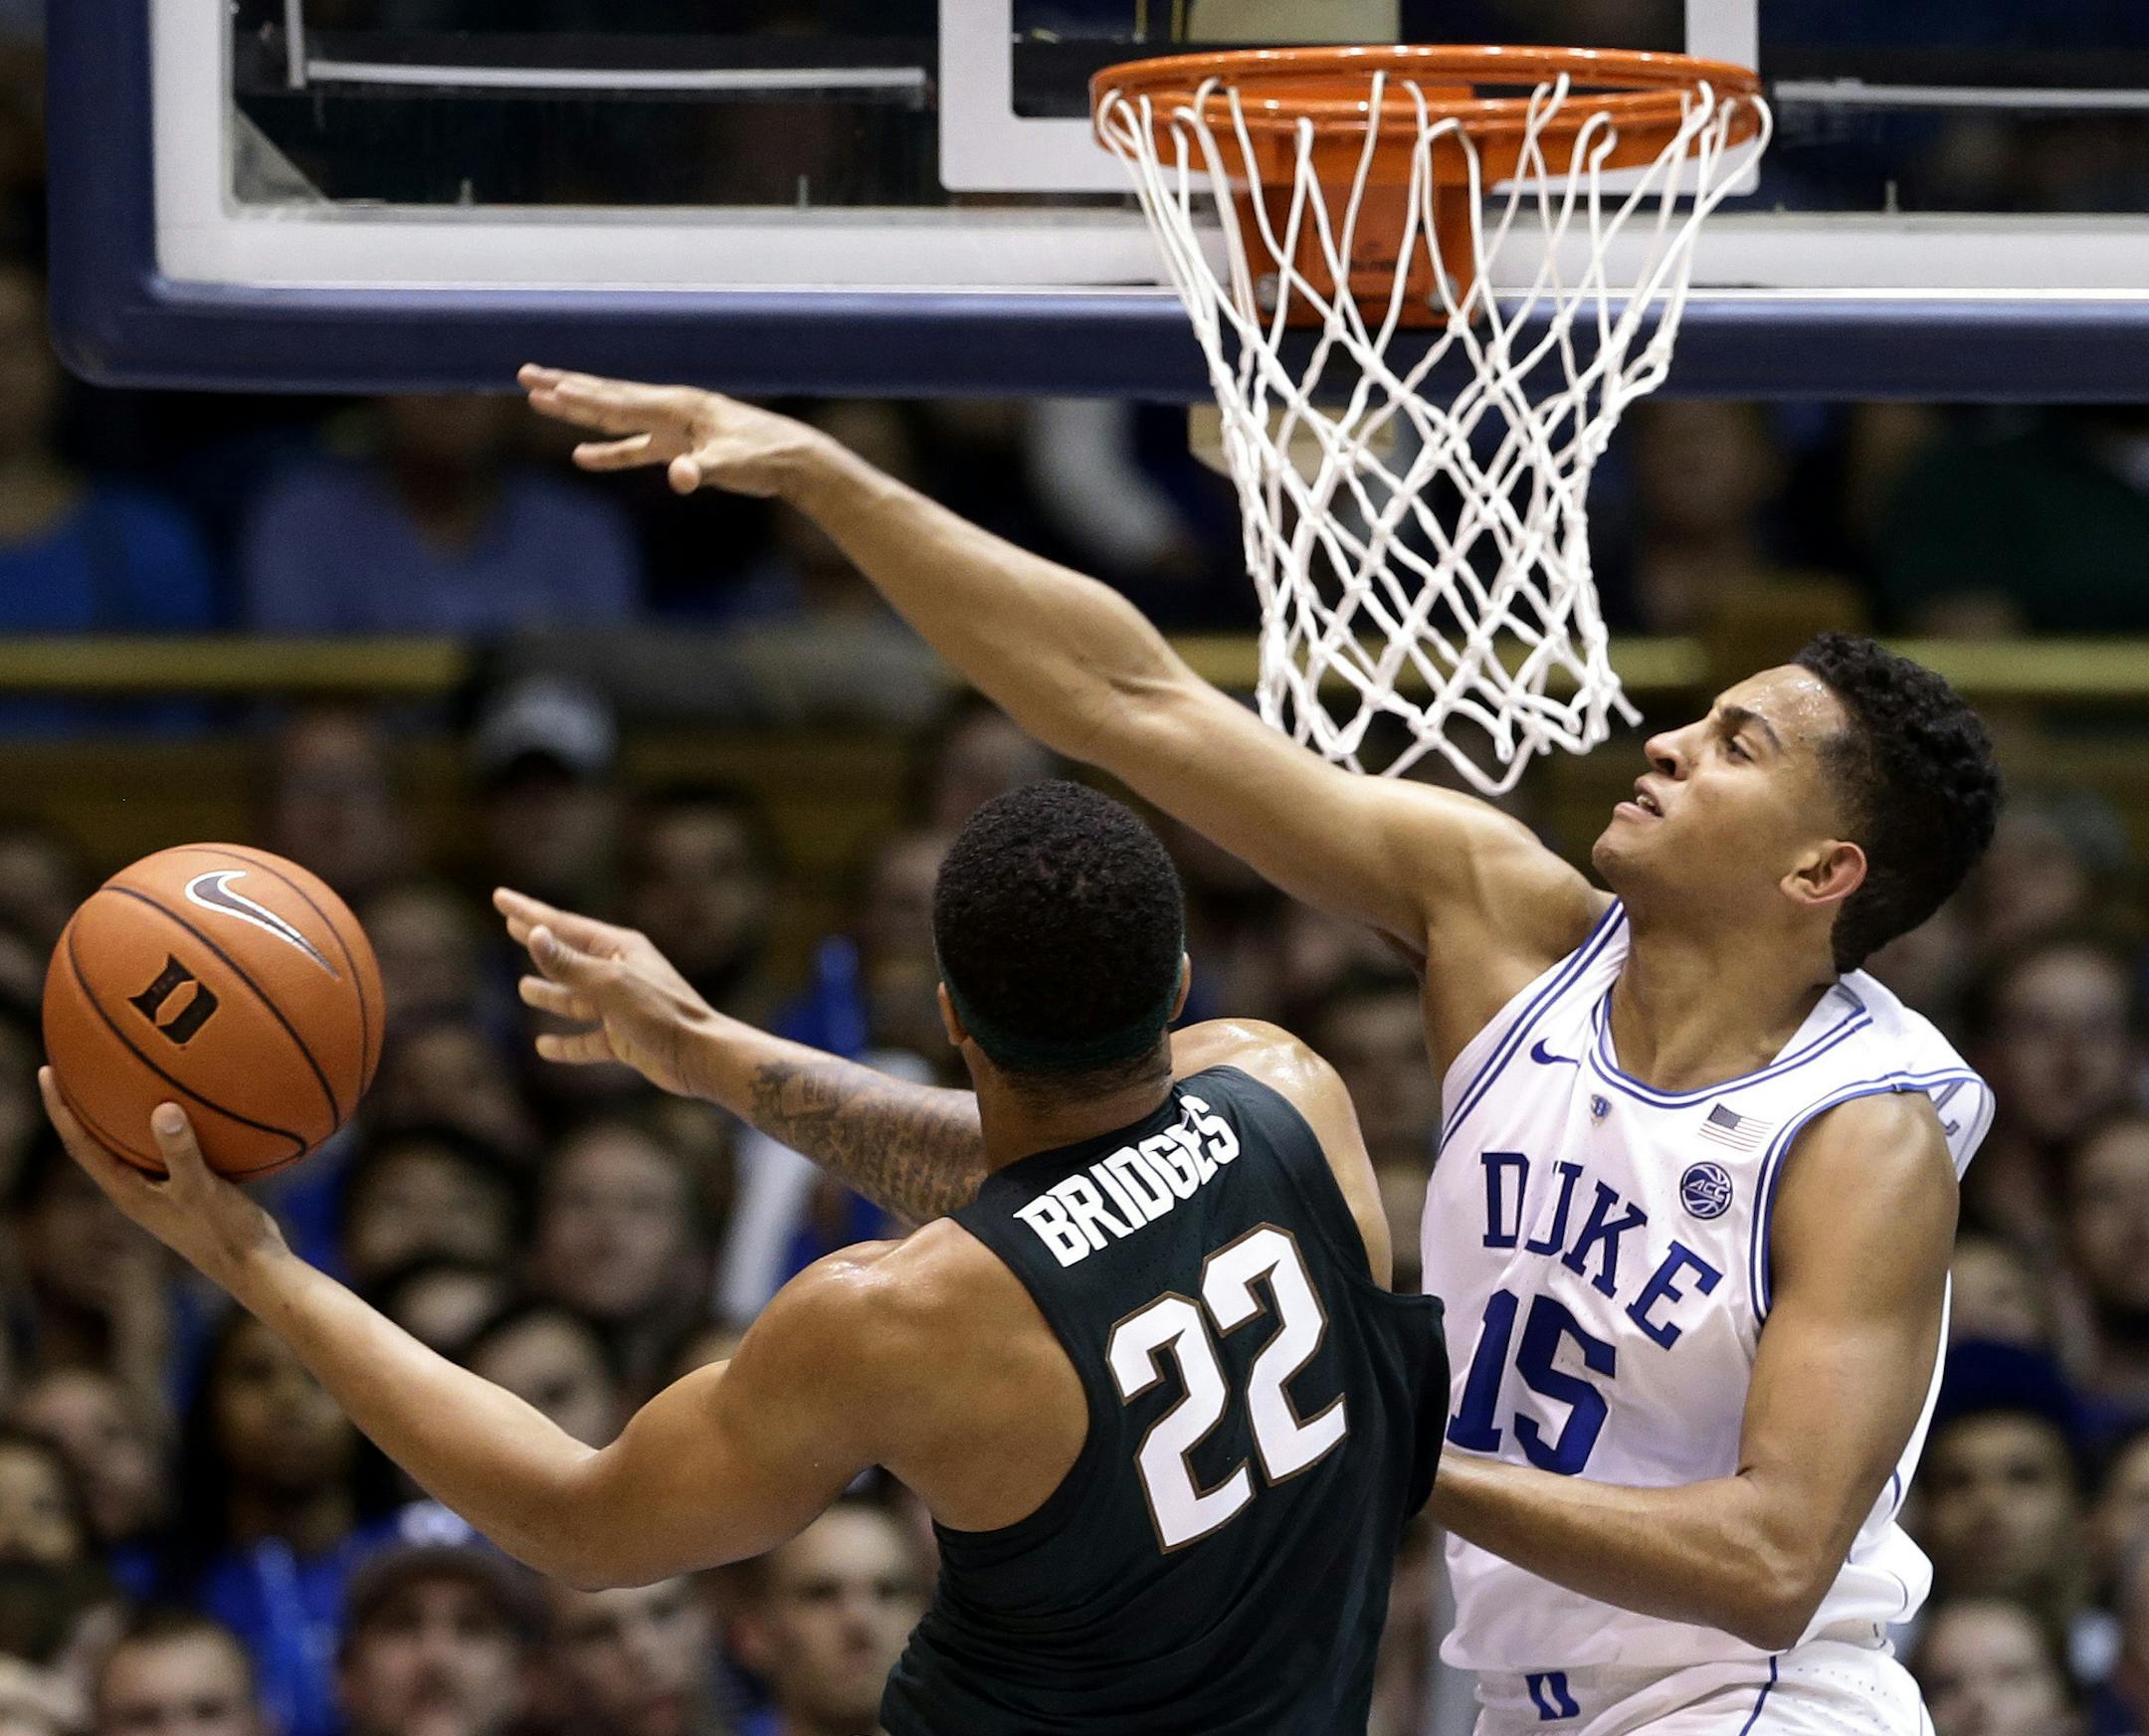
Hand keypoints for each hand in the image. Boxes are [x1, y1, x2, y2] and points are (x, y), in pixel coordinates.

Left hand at [38, 1070, 286, 1291]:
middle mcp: (135, 1188)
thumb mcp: (201, 1191)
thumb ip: (181, 1153)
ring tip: (126, 1073)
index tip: (48, 1072)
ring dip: (122, 1110)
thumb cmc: (223, 1234)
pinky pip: (168, 1145)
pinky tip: (194, 1100)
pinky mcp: (186, 1186)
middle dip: (80, 1104)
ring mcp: (160, 1189)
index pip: (80, 1144)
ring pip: (130, 1142)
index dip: (60, 1109)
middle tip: (73, 1064)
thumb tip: (163, 1108)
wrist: (253, 1266)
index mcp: (125, 1190)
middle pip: (94, 1140)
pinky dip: (170, 1121)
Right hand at [494, 887, 715, 1098]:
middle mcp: (619, 973)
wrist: (701, 1056)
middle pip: (568, 955)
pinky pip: (587, 1041)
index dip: (528, 912)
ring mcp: (622, 1007)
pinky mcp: (625, 1039)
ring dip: (551, 993)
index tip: (499, 897)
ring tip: (525, 989)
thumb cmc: (660, 1012)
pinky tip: (544, 1047)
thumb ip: (568, 964)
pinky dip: (566, 1045)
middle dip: (538, 943)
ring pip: (576, 999)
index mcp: (619, 949)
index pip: (562, 925)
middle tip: (510, 925)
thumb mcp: (609, 984)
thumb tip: (533, 934)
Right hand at [519, 364, 824, 497]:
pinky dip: (608, 451)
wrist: (792, 459)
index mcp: (676, 407)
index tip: (543, 389)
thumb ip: (702, 470)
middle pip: (606, 397)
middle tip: (524, 376)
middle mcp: (669, 410)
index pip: (618, 401)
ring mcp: (672, 428)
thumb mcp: (733, 465)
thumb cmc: (765, 458)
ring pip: (615, 415)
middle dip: (564, 388)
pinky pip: (634, 448)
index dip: (579, 397)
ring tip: (541, 400)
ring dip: (578, 410)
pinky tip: (582, 456)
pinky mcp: (679, 449)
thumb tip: (679, 477)